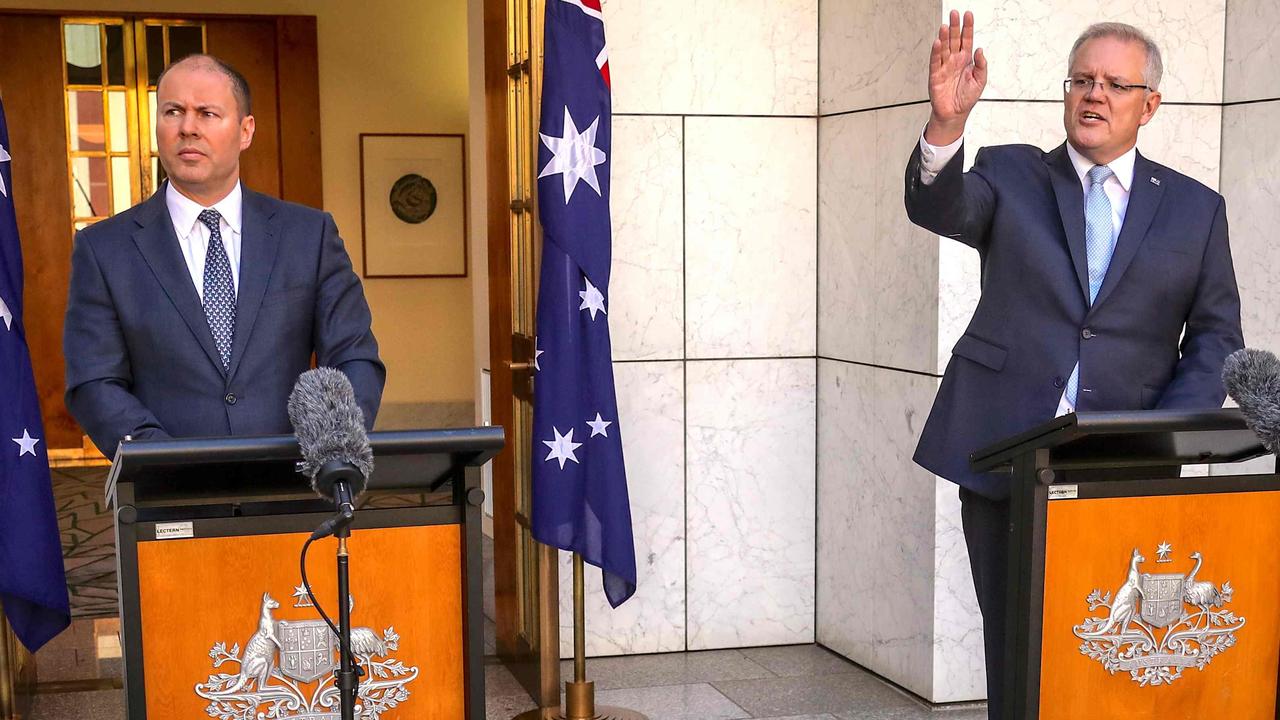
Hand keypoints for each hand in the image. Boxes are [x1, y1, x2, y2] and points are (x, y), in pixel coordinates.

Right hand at [926, 10, 986, 144]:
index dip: (967, 27)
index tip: (968, 15)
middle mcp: (954, 60)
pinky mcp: (935, 75)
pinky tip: (937, 42)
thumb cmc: (966, 98)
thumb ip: (981, 65)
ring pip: (944, 48)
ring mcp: (944, 66)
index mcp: (966, 60)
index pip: (967, 39)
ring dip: (944, 37)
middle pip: (954, 40)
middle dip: (955, 26)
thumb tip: (980, 50)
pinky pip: (935, 61)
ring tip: (946, 25)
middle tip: (955, 14)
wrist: (955, 114)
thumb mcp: (980, 81)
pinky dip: (936, 52)